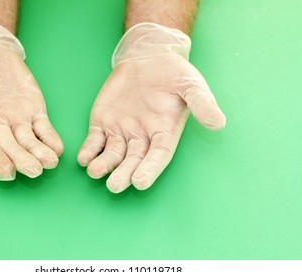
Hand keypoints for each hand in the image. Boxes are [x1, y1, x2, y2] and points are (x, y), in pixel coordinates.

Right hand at [0, 21, 62, 179]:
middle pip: (9, 147)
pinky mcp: (33, 111)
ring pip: (28, 141)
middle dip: (22, 160)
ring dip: (39, 153)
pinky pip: (43, 128)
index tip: (6, 172)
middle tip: (34, 171)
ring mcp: (17, 119)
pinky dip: (50, 138)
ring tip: (50, 162)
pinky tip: (57, 148)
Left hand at [77, 23, 224, 192]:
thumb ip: (201, 103)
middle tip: (114, 186)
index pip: (157, 156)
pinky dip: (89, 149)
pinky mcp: (103, 122)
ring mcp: (121, 132)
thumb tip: (218, 122)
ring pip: (112, 154)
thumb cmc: (173, 73)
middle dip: (123, 173)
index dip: (149, 169)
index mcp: (164, 133)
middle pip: (132, 161)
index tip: (140, 182)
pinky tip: (83, 158)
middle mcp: (141, 138)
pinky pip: (94, 140)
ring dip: (103, 165)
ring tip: (95, 171)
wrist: (148, 57)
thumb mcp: (191, 85)